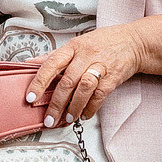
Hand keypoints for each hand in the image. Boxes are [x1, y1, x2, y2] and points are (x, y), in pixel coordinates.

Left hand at [25, 24, 145, 126]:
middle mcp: (86, 55)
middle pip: (68, 81)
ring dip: (74, 106)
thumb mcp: (76, 44)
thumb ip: (53, 57)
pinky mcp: (113, 77)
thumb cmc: (101, 43)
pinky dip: (91, 108)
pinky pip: (100, 95)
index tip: (30, 97)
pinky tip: (84, 114)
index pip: (51, 64)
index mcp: (73, 47)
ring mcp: (101, 66)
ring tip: (68, 119)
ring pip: (84, 88)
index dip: (40, 81)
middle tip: (49, 119)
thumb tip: (29, 64)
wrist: (133, 42)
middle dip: (56, 103)